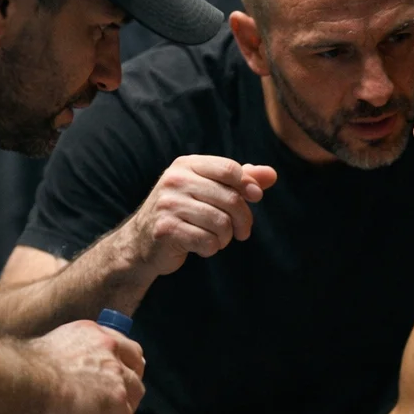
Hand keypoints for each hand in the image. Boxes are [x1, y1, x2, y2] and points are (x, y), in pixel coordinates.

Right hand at [30, 319, 145, 413]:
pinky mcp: (116, 398)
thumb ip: (70, 358)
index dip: (125, 361)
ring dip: (129, 407)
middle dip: (133, 381)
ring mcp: (116, 374)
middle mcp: (109, 348)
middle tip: (125, 396)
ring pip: (136, 393)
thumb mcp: (55, 351)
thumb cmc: (31, 369)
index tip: (122, 371)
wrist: (30, 381)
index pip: (122, 344)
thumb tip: (66, 375)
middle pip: (136, 366)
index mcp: (94, 333)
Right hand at [121, 156, 277, 277]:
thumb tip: (271, 175)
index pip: (229, 169)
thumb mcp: (207, 190)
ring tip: (219, 239)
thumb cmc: (182, 213)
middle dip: (244, 219)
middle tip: (243, 232)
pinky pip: (207, 242)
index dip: (249, 185)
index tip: (256, 198)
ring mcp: (168, 205)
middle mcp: (175, 180)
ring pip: (222, 223)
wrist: (141, 243)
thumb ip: (239, 181)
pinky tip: (203, 247)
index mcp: (186, 165)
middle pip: (231, 198)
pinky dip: (212, 249)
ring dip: (226, 237)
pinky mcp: (165, 229)